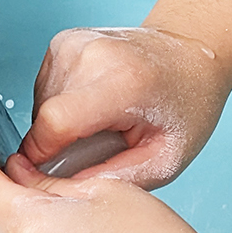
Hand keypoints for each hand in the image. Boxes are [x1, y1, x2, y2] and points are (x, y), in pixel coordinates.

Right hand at [19, 26, 231, 186]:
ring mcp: (74, 43)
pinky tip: (90, 107)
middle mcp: (93, 55)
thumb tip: (64, 191)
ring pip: (39, 104)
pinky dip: (59, 106)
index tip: (46, 173)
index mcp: (122, 83)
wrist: (193, 55)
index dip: (42, 154)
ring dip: (57, 125)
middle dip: (58, 144)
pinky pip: (43, 88)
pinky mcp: (63, 41)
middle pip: (44, 117)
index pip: (55, 122)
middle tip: (95, 150)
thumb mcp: (165, 159)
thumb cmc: (185, 106)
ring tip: (97, 126)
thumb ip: (115, 179)